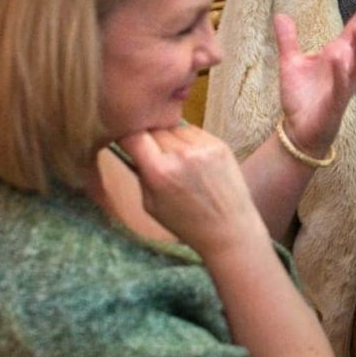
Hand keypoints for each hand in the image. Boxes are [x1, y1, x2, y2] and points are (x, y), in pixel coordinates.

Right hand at [119, 126, 266, 256]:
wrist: (228, 228)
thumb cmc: (186, 222)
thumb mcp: (150, 204)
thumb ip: (140, 173)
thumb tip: (131, 147)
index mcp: (159, 171)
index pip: (133, 136)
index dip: (127, 138)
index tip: (128, 143)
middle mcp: (181, 154)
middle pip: (153, 130)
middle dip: (150, 141)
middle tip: (156, 158)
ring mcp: (202, 147)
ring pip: (174, 128)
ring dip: (170, 140)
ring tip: (179, 162)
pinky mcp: (219, 143)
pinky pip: (193, 132)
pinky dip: (189, 142)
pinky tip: (194, 161)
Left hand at [275, 0, 355, 157]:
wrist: (298, 130)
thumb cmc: (301, 98)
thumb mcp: (290, 63)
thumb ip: (288, 39)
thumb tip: (280, 15)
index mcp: (338, 54)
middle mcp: (346, 67)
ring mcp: (344, 84)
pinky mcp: (335, 101)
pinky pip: (340, 85)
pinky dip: (340, 71)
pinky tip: (338, 57)